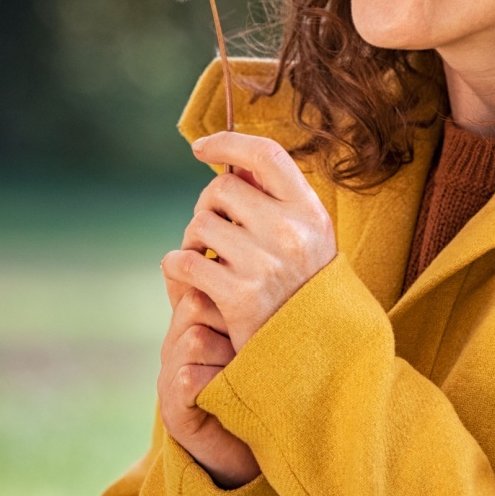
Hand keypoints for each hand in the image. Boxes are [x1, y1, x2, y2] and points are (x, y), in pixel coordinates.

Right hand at [157, 281, 260, 488]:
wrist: (248, 452)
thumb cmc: (263, 387)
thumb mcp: (263, 339)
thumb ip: (262, 303)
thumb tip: (287, 253)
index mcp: (195, 321)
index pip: (205, 281)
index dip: (237, 294)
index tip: (266, 316)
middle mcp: (176, 343)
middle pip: (198, 304)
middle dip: (236, 322)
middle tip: (260, 345)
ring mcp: (169, 375)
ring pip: (195, 338)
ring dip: (231, 355)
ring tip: (251, 372)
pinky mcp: (173, 408)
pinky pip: (191, 379)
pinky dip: (220, 385)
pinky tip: (239, 392)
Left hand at [161, 131, 335, 351]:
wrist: (318, 352)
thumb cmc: (305, 287)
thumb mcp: (309, 237)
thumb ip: (278, 201)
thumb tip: (234, 165)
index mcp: (310, 212)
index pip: (266, 155)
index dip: (229, 143)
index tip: (201, 147)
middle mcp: (289, 233)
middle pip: (221, 190)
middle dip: (206, 206)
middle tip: (211, 229)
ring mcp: (264, 264)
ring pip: (199, 225)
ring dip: (192, 239)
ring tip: (206, 256)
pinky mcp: (238, 296)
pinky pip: (183, 261)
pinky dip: (176, 265)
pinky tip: (187, 275)